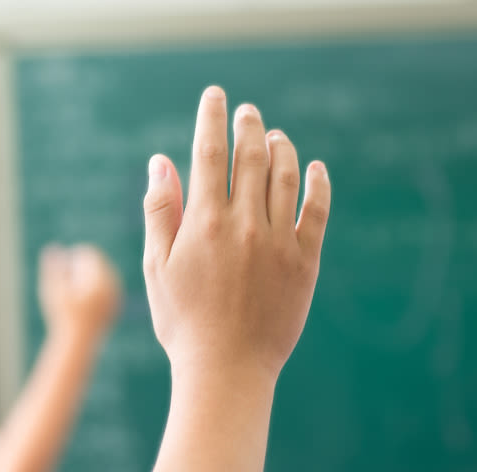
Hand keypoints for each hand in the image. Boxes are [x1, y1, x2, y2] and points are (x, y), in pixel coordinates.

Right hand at [38, 245, 122, 335]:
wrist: (78, 341)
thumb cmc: (62, 315)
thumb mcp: (54, 290)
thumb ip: (54, 268)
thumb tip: (55, 248)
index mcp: (99, 278)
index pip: (90, 254)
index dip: (74, 257)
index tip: (64, 269)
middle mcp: (112, 284)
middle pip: (98, 263)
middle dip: (83, 267)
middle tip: (69, 280)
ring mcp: (117, 294)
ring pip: (104, 275)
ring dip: (89, 277)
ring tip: (74, 290)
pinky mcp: (116, 303)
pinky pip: (108, 287)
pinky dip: (96, 288)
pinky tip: (83, 299)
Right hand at [142, 86, 330, 380]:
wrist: (228, 370)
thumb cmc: (184, 322)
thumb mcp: (158, 267)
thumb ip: (161, 211)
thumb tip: (161, 160)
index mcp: (204, 222)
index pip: (209, 153)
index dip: (212, 118)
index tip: (216, 96)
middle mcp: (244, 225)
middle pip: (251, 157)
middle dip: (248, 125)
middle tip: (247, 110)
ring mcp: (279, 242)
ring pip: (286, 178)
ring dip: (282, 149)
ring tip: (276, 136)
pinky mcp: (306, 262)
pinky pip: (318, 212)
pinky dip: (318, 185)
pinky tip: (315, 168)